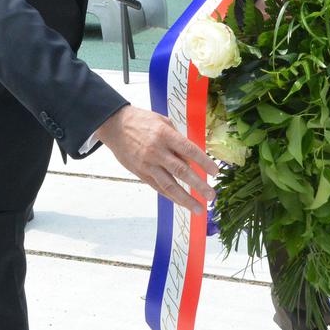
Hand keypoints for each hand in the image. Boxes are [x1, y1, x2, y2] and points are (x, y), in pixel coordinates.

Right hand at [95, 105, 219, 213]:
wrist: (115, 126)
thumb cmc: (141, 121)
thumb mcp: (162, 122)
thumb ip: (177, 138)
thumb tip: (191, 157)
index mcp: (165, 135)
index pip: (189, 150)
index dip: (203, 162)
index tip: (215, 171)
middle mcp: (157, 151)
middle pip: (181, 171)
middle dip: (198, 185)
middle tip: (211, 195)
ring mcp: (148, 164)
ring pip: (169, 185)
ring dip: (185, 199)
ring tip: (198, 209)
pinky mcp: (141, 173)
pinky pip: (158, 187)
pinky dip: (171, 196)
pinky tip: (181, 202)